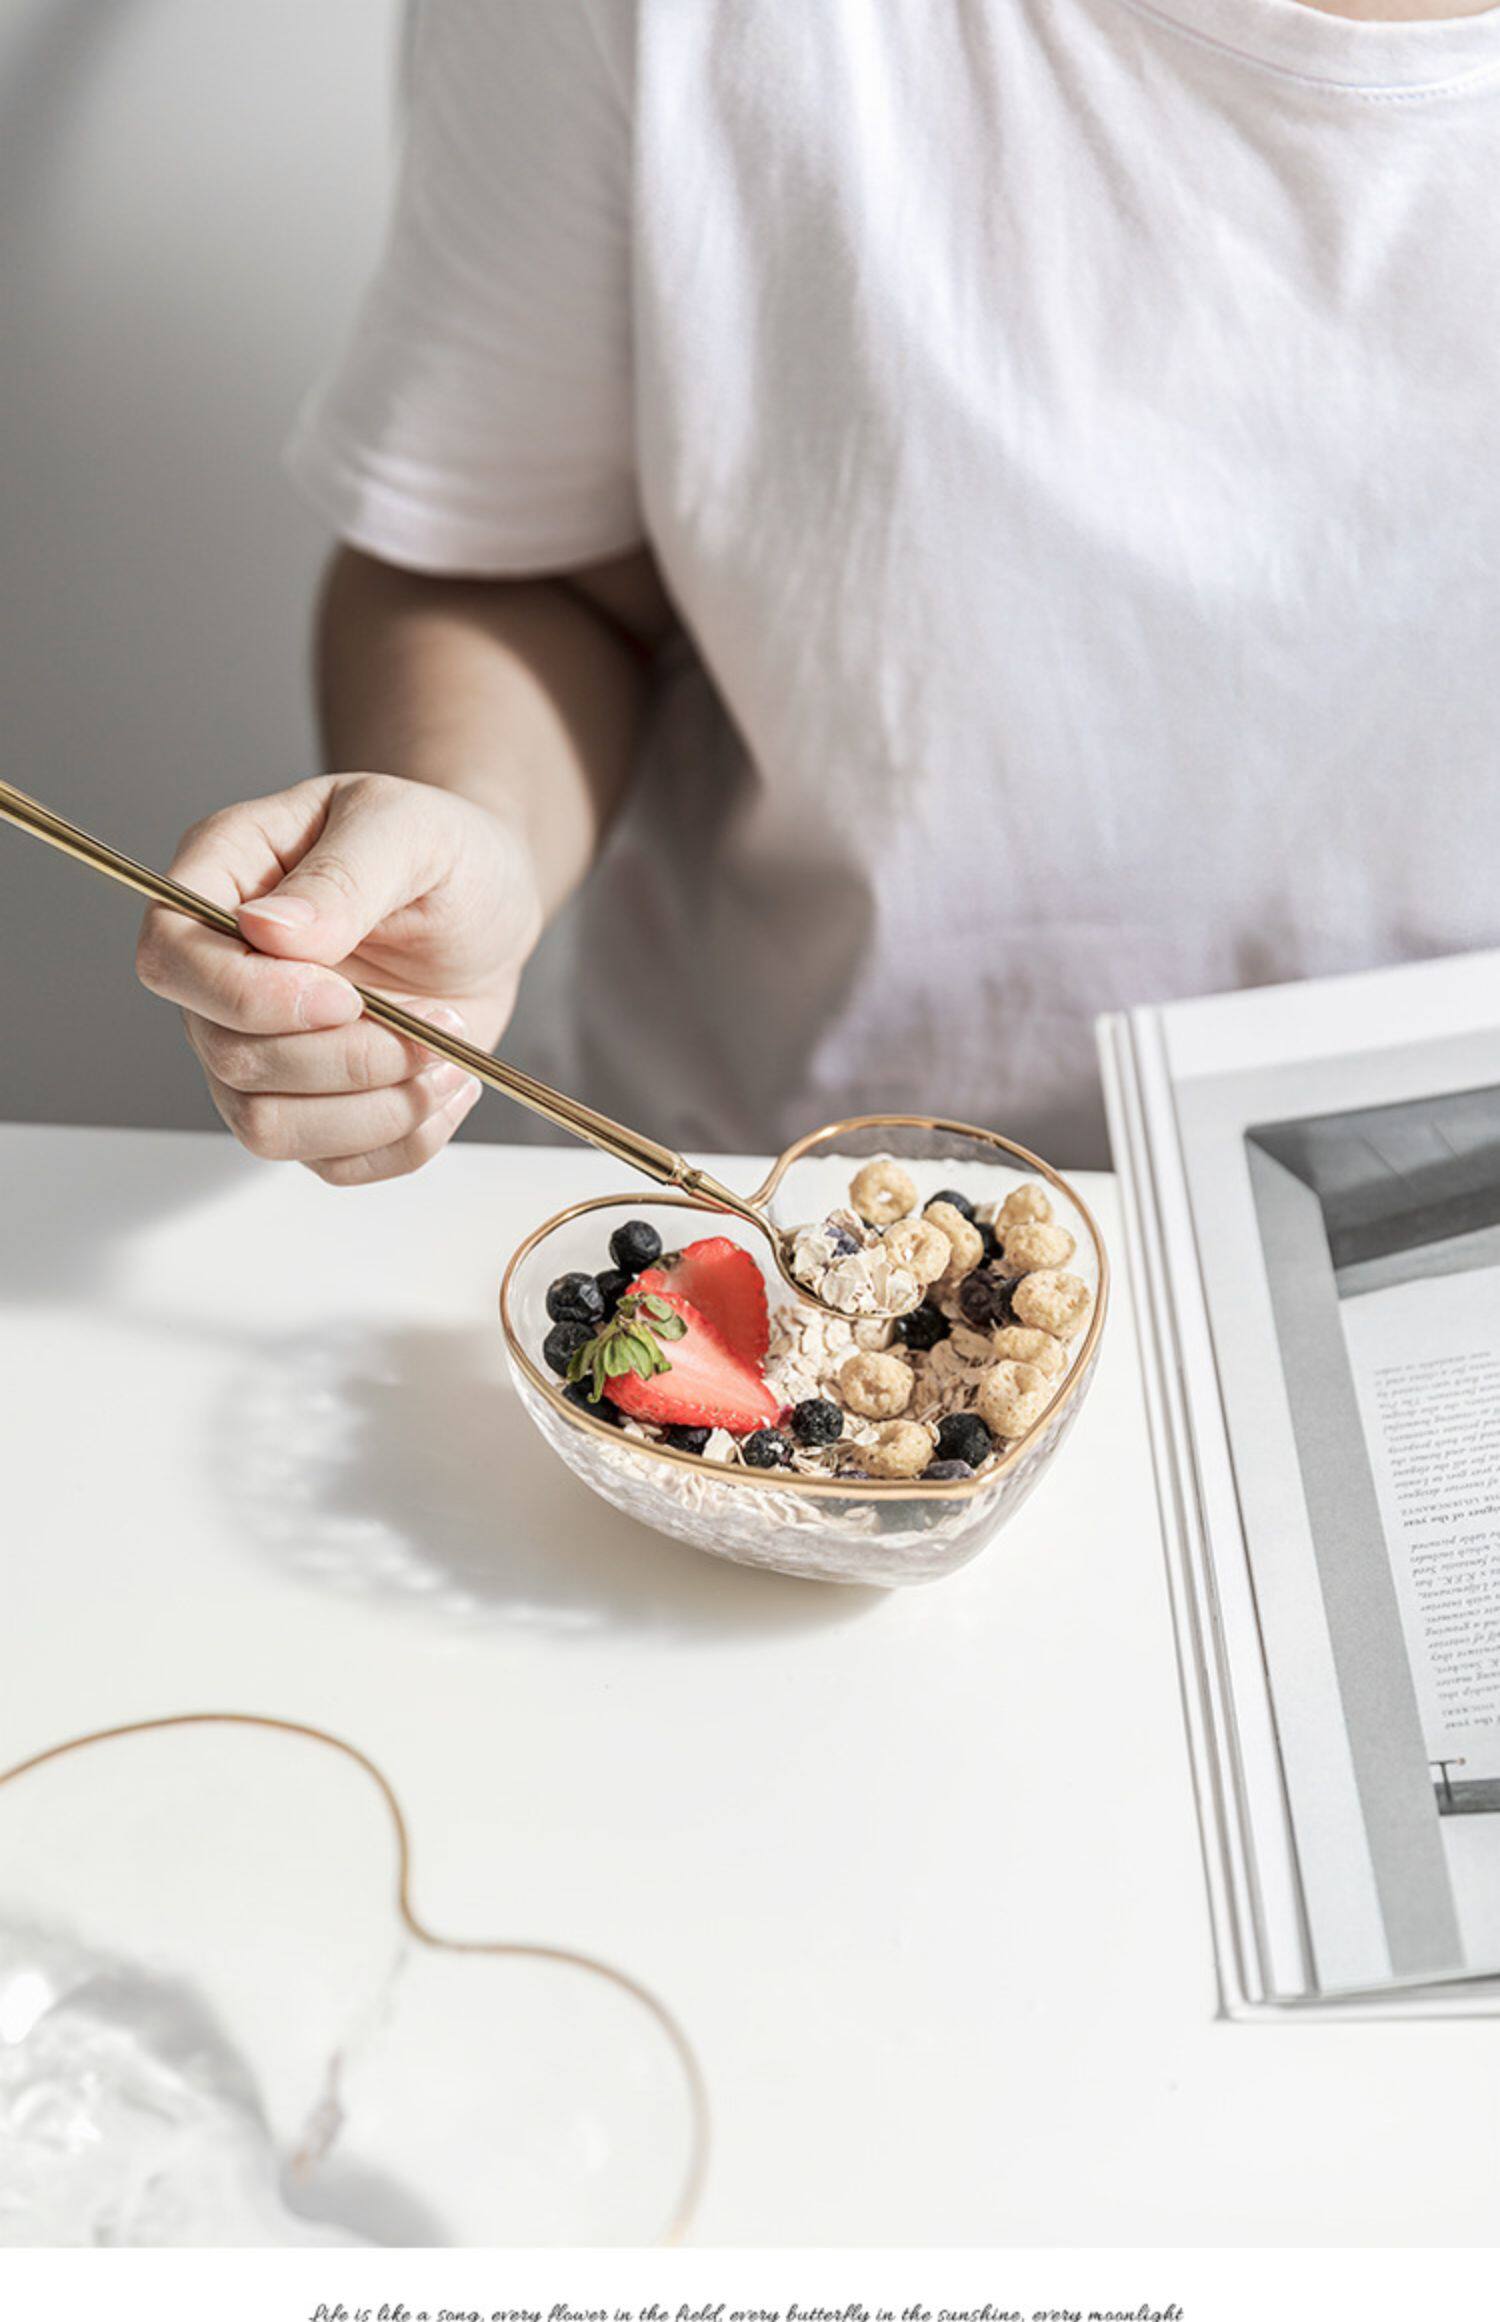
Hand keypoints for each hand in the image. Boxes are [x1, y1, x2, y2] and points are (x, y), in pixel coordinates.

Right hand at [136, 773, 539, 1182]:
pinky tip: (448, 1086)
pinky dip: (403, 1140)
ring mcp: (262, 1047)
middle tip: (435, 1023)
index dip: (247, 997)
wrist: (493, 909)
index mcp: (224, 881)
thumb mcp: (411, 832)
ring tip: (449, 1057)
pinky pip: (332, 1164)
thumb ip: (342, 876)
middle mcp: (226, 973)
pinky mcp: (315, 1104)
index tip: (345, 997)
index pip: (170, 959)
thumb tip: (267, 931)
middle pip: (228, 1058)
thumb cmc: (445, 853)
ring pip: (268, 1128)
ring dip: (376, 1109)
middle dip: (346, 1059)